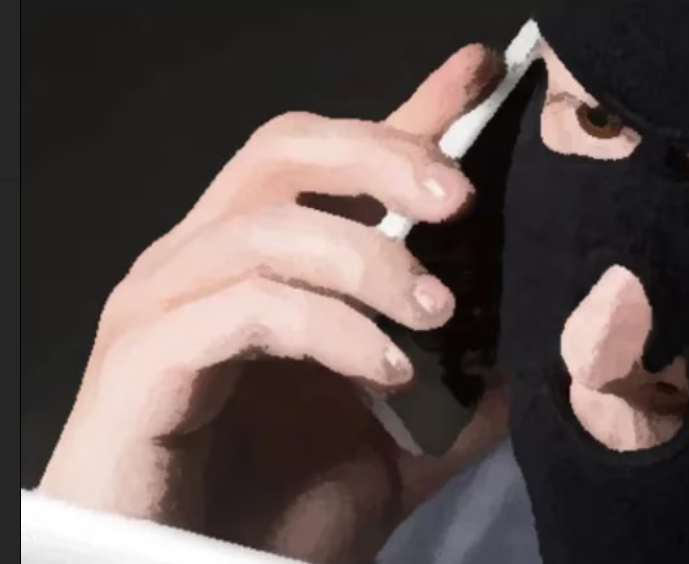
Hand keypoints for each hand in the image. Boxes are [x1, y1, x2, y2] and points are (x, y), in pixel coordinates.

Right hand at [38, 44, 508, 563]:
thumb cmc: (281, 516)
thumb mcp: (401, 441)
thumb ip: (458, 386)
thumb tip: (530, 343)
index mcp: (263, 266)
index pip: (333, 159)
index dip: (406, 113)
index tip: (478, 77)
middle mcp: (203, 265)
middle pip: (284, 152)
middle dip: (382, 157)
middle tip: (460, 197)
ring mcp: (162, 308)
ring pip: (263, 226)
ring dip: (365, 257)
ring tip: (437, 309)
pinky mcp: (140, 364)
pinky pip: (242, 309)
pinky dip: (328, 327)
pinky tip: (388, 371)